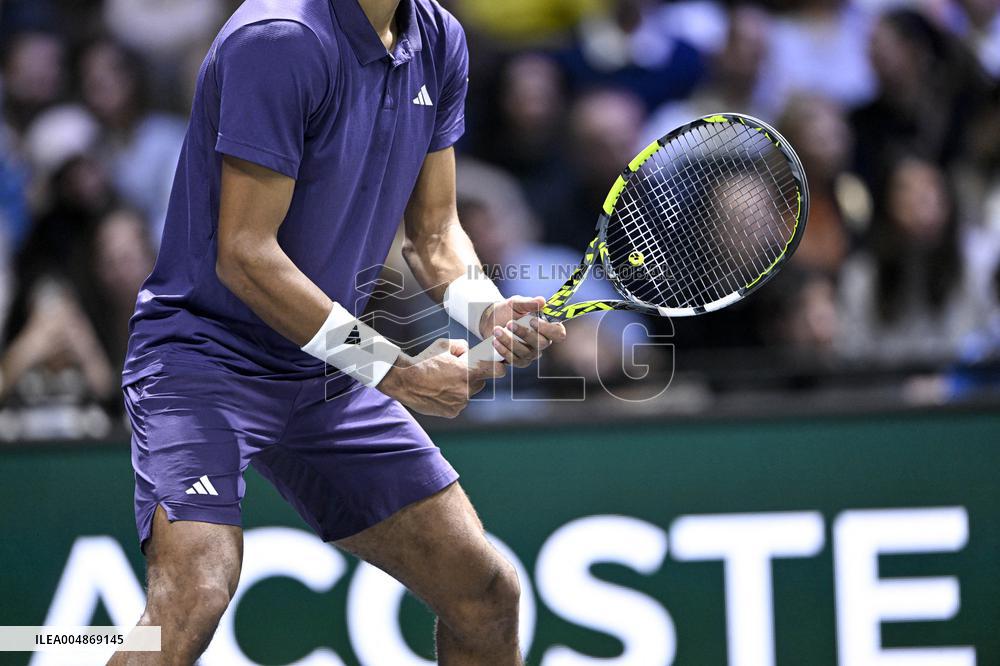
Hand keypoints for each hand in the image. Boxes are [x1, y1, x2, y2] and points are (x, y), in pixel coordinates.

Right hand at [378, 338, 505, 417]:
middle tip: (457, 371)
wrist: (404, 380)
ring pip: (468, 393)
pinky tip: (439, 391)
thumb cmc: (424, 360)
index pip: (497, 371)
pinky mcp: (452, 412)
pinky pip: (458, 403)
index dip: (497, 367)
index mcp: (468, 371)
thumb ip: (462, 346)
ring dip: (461, 388)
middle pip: (480, 382)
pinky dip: (452, 398)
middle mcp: (467, 389)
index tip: (495, 365)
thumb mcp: (444, 344)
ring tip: (443, 381)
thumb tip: (469, 352)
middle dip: (472, 376)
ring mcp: (460, 402)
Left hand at [479, 296, 567, 367]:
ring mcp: (530, 354)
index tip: (532, 321)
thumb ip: (529, 303)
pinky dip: (503, 350)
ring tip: (496, 329)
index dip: (548, 329)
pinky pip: (514, 360)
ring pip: (525, 352)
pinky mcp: (518, 361)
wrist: (491, 320)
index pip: (558, 333)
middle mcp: (541, 343)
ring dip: (509, 341)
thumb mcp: (516, 303)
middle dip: (524, 333)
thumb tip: (542, 301)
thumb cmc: (508, 310)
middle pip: (541, 344)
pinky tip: (495, 341)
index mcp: (547, 328)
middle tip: (509, 323)